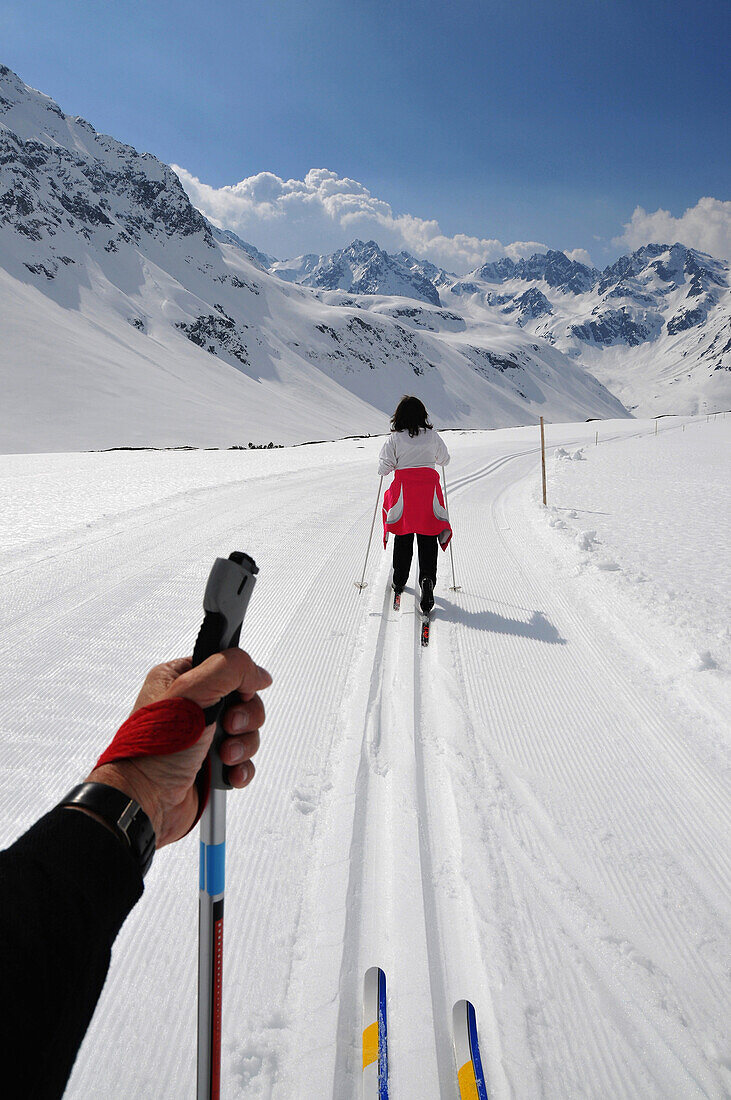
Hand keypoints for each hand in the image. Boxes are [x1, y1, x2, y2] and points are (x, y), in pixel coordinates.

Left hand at [86, 650, 271, 847]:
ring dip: (242, 745)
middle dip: (244, 719)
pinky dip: (241, 767)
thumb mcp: (191, 694)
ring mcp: (203, 737)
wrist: (145, 801)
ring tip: (223, 756)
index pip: (226, 668)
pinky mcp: (212, 764)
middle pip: (244, 701)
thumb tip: (258, 674)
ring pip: (247, 732)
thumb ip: (229, 670)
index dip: (240, 682)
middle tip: (227, 728)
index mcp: (180, 679)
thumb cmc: (153, 750)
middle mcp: (192, 707)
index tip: (237, 696)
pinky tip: (229, 772)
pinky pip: (243, 760)